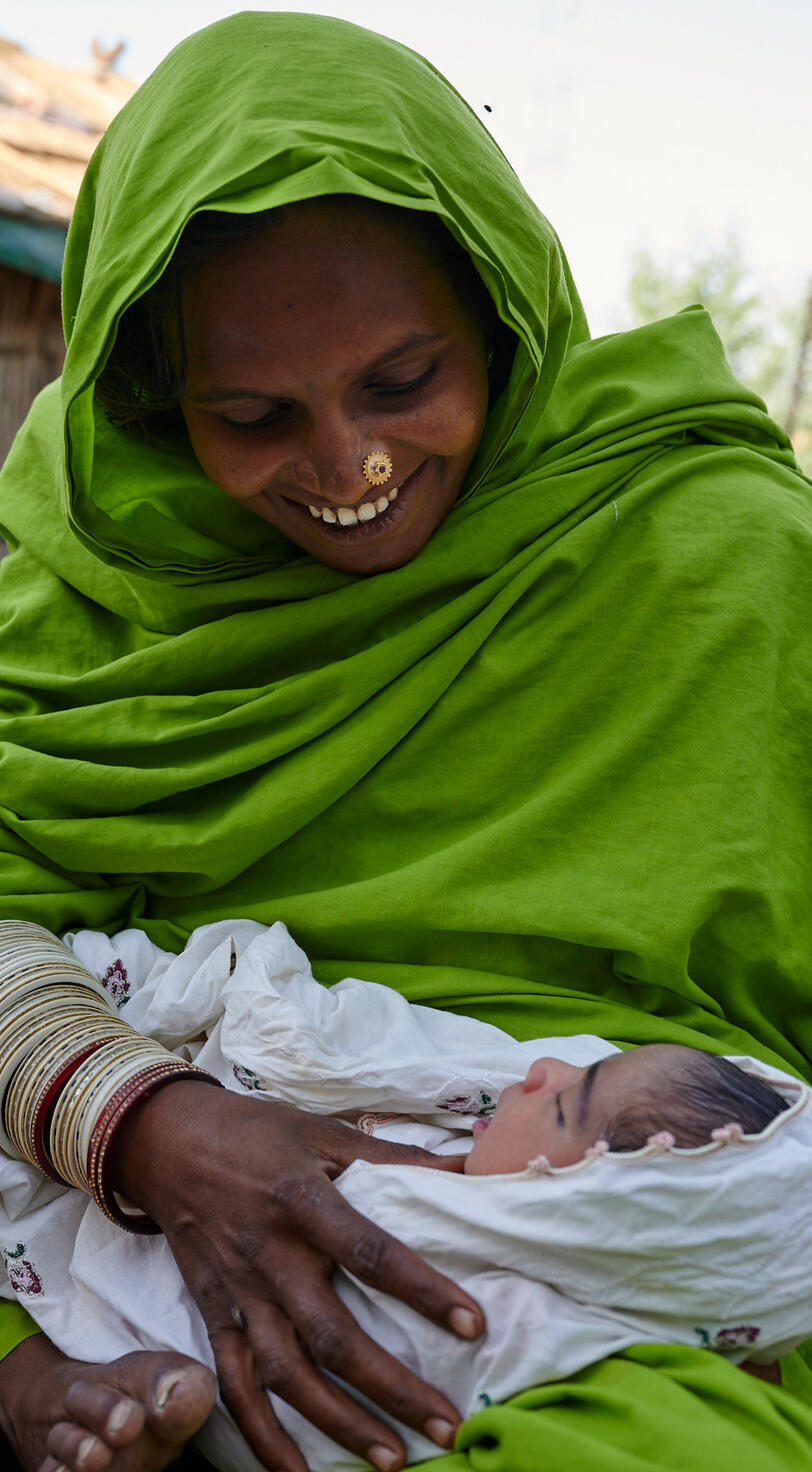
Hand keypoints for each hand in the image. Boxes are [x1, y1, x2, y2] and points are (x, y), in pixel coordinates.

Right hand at [108, 1081, 483, 1471]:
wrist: (169, 1143)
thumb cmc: (259, 1134)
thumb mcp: (325, 1132)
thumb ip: (398, 1157)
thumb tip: (474, 1163)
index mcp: (302, 1200)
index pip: (370, 1253)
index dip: (422, 1291)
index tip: (473, 1325)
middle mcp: (270, 1255)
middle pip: (332, 1335)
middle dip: (392, 1387)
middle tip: (447, 1425)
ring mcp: (239, 1294)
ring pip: (287, 1374)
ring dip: (339, 1424)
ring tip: (394, 1457)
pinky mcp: (214, 1317)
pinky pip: (236, 1388)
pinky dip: (263, 1438)